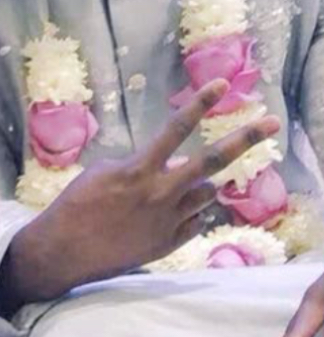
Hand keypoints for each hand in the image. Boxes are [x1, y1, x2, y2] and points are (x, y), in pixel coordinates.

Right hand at [2, 79, 279, 306]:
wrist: (64, 251)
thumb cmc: (76, 205)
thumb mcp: (103, 172)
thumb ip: (139, 164)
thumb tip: (165, 164)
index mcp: (139, 170)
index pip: (176, 129)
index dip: (200, 104)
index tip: (221, 85)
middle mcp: (161, 194)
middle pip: (213, 161)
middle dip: (244, 139)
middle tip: (271, 123)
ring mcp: (169, 221)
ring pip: (208, 193)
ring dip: (202, 183)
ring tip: (181, 184)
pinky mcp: (169, 243)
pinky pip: (196, 221)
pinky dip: (191, 212)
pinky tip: (171, 212)